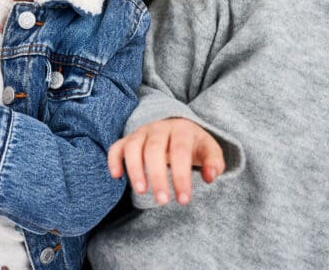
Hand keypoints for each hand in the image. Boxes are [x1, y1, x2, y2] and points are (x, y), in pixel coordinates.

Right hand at [108, 117, 224, 205]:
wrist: (178, 127)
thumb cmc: (194, 145)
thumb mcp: (210, 150)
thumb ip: (214, 163)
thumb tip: (209, 176)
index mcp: (182, 129)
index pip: (180, 151)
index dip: (181, 176)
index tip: (183, 200)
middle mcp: (159, 128)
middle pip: (155, 149)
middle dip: (157, 176)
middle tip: (162, 201)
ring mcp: (142, 132)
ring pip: (133, 147)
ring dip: (134, 169)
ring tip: (141, 191)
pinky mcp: (128, 139)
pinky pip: (116, 146)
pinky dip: (114, 159)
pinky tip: (117, 176)